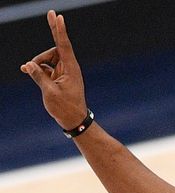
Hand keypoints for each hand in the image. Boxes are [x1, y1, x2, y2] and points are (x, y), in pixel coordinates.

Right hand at [20, 10, 86, 129]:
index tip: (58, 17)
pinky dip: (38, 69)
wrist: (74, 120)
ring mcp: (64, 71)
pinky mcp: (59, 76)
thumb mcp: (49, 92)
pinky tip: (28, 71)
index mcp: (71, 68)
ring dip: (38, 64)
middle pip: (54, 49)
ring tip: (33, 75)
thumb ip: (39, 76)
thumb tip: (28, 64)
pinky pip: (46, 67)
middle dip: (45, 47)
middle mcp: (69, 67)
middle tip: (48, 21)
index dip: (59, 31)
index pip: (64, 45)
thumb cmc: (65, 107)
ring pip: (47, 59)